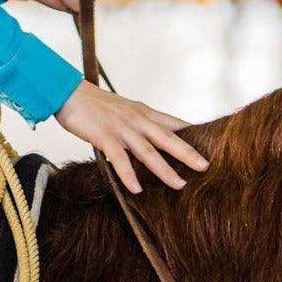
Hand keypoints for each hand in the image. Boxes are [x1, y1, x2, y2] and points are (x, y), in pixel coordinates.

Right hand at [55, 83, 208, 192]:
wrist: (67, 91)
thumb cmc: (97, 106)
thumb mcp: (126, 112)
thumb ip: (143, 126)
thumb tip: (159, 143)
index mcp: (144, 113)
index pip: (175, 124)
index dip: (194, 134)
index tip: (214, 145)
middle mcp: (137, 119)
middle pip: (168, 138)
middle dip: (188, 154)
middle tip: (207, 168)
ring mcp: (122, 128)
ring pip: (148, 151)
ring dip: (164, 170)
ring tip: (180, 185)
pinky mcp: (104, 136)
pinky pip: (119, 159)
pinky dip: (128, 175)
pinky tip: (137, 189)